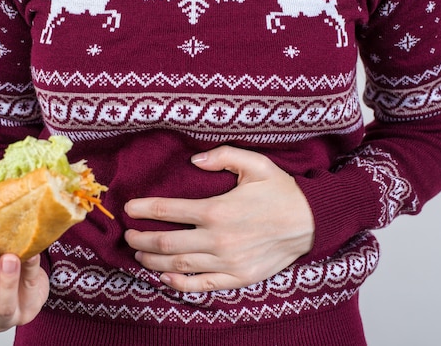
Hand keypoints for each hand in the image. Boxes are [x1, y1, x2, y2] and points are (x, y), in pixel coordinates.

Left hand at [125, 146, 314, 292]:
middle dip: (140, 240)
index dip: (142, 210)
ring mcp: (226, 262)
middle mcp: (216, 239)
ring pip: (177, 266)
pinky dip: (178, 283)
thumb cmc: (281, 192)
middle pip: (164, 243)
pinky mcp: (236, 277)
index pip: (166, 211)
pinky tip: (165, 278)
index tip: (129, 209)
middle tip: (129, 236)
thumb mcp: (255, 164)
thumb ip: (223, 156)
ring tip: (139, 256)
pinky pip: (201, 285)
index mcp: (216, 210)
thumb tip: (194, 160)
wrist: (311, 222)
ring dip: (152, 262)